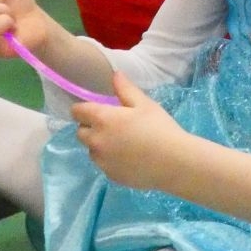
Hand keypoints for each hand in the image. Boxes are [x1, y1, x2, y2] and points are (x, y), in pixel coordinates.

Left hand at [70, 72, 186, 189]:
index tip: (96, 109)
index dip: (83, 109)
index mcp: (102, 119)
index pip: (77, 112)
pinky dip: (110, 160)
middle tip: (112, 125)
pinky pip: (103, 164)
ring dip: (99, 144)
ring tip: (122, 143)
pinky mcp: (110, 176)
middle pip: (80, 132)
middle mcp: (96, 141)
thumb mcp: (144, 104)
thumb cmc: (160, 128)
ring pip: (91, 150)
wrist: (174, 162)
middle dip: (90, 127)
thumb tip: (114, 74)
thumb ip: (125, 89)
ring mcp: (101, 161)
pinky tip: (129, 158)